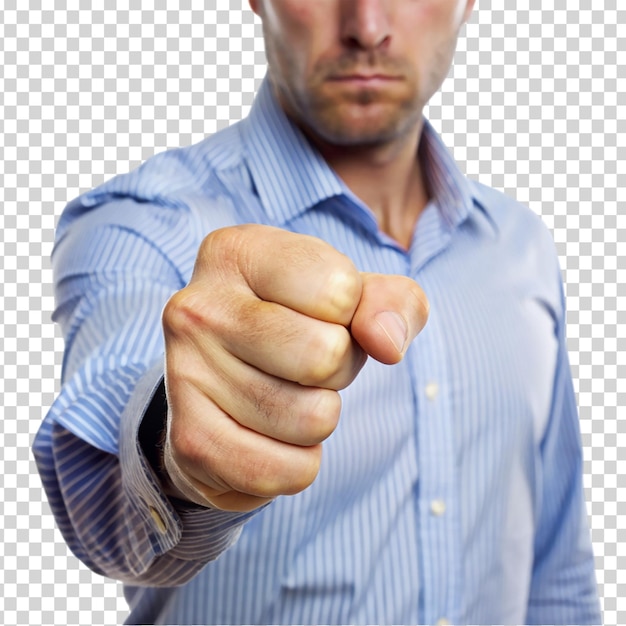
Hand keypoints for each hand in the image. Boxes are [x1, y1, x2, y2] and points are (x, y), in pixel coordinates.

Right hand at [161, 224, 428, 511]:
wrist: (230, 377)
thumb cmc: (302, 324)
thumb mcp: (355, 297)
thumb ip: (392, 302)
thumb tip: (387, 342)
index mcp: (237, 252)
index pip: (339, 290)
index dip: (352, 314)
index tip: (323, 315)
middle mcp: (197, 306)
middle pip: (325, 356)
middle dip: (340, 368)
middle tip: (310, 363)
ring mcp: (183, 374)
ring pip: (311, 420)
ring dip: (319, 417)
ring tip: (287, 394)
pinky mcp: (188, 440)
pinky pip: (284, 471)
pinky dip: (298, 464)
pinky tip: (273, 436)